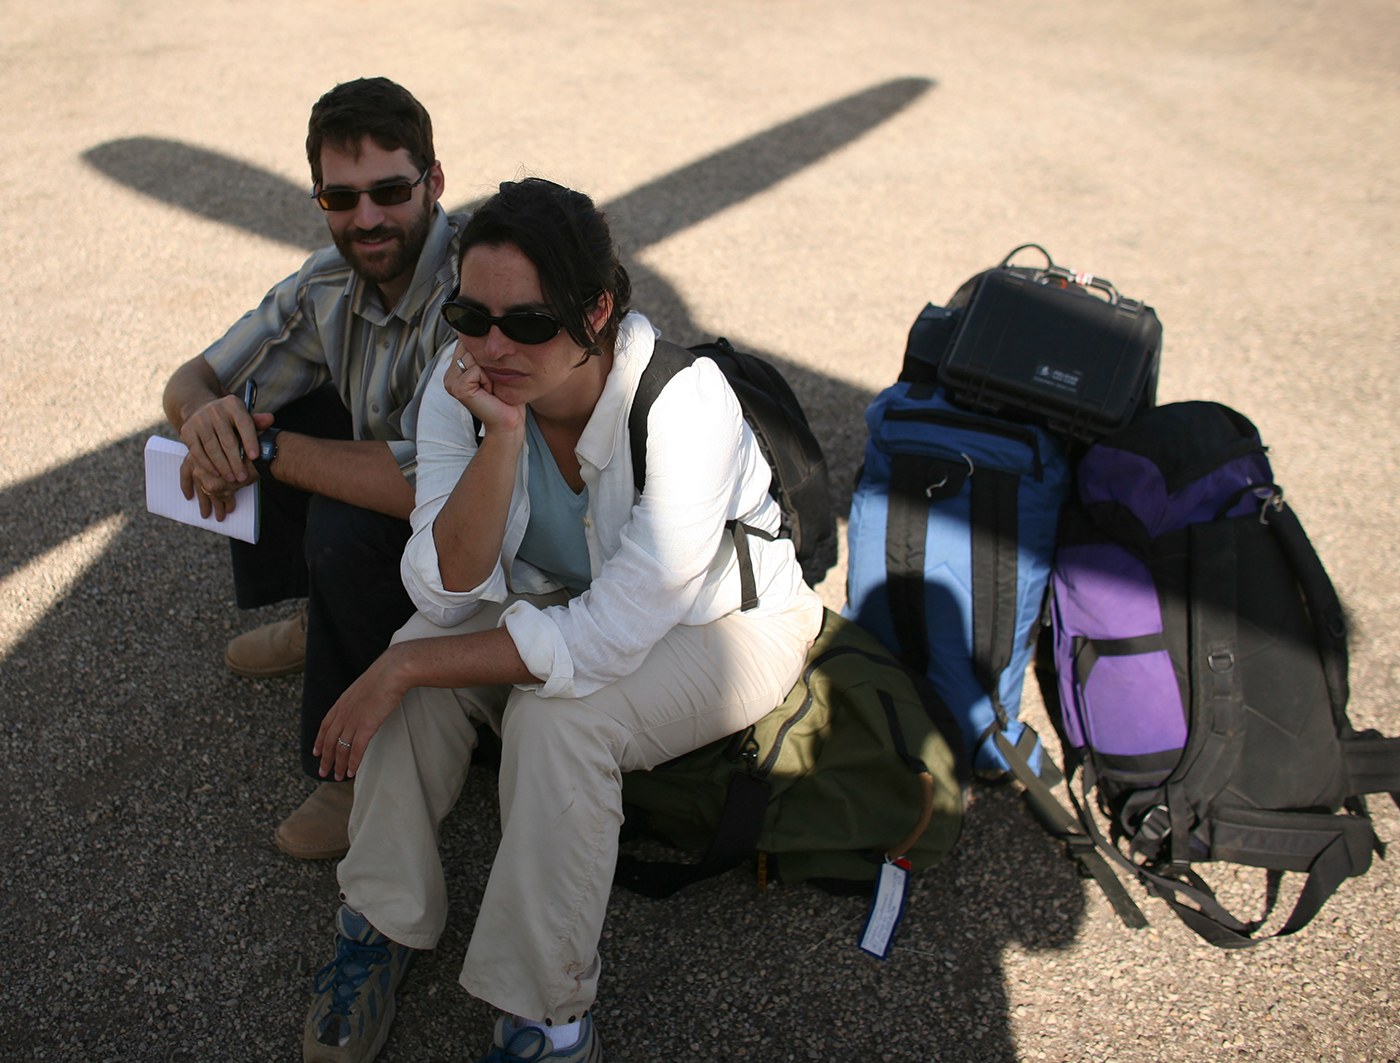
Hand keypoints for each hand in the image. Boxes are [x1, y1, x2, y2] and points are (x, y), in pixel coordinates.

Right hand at [179, 393, 274, 485]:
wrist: (200, 409)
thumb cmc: (229, 419)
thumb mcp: (243, 416)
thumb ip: (257, 421)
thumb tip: (270, 419)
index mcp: (233, 404)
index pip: (244, 423)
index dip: (250, 441)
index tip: (255, 457)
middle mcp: (214, 409)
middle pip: (228, 439)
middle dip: (236, 461)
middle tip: (243, 476)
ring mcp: (199, 420)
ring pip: (212, 447)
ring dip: (223, 466)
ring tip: (232, 478)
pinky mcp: (187, 430)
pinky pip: (197, 451)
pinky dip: (207, 464)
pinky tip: (216, 473)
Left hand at [180, 453, 254, 519]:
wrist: (252, 450)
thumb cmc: (240, 447)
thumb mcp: (221, 450)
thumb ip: (214, 463)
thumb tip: (217, 477)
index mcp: (196, 456)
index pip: (185, 474)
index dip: (187, 487)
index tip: (189, 497)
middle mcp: (197, 468)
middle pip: (199, 489)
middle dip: (203, 503)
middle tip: (205, 513)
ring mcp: (205, 478)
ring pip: (210, 497)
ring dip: (216, 508)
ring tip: (219, 517)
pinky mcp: (217, 487)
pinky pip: (222, 499)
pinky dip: (227, 505)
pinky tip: (229, 509)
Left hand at [313, 645, 410, 780]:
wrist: (391, 672)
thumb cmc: (383, 675)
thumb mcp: (364, 686)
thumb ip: (359, 698)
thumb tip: (364, 702)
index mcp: (341, 703)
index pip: (325, 726)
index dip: (319, 740)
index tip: (316, 751)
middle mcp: (343, 714)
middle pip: (329, 741)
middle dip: (325, 758)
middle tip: (323, 772)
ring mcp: (353, 721)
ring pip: (340, 749)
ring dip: (338, 765)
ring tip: (337, 776)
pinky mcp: (366, 727)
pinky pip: (356, 750)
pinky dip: (352, 763)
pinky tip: (351, 771)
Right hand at [444, 339, 524, 435]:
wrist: (509, 420)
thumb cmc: (504, 395)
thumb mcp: (492, 368)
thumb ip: (481, 351)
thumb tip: (482, 328)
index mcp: (454, 368)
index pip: (467, 342)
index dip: (485, 354)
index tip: (489, 374)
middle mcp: (449, 374)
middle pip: (470, 347)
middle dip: (487, 362)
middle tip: (491, 383)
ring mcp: (450, 382)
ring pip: (473, 357)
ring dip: (488, 371)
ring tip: (490, 386)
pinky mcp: (457, 389)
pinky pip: (475, 370)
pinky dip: (487, 379)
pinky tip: (489, 392)